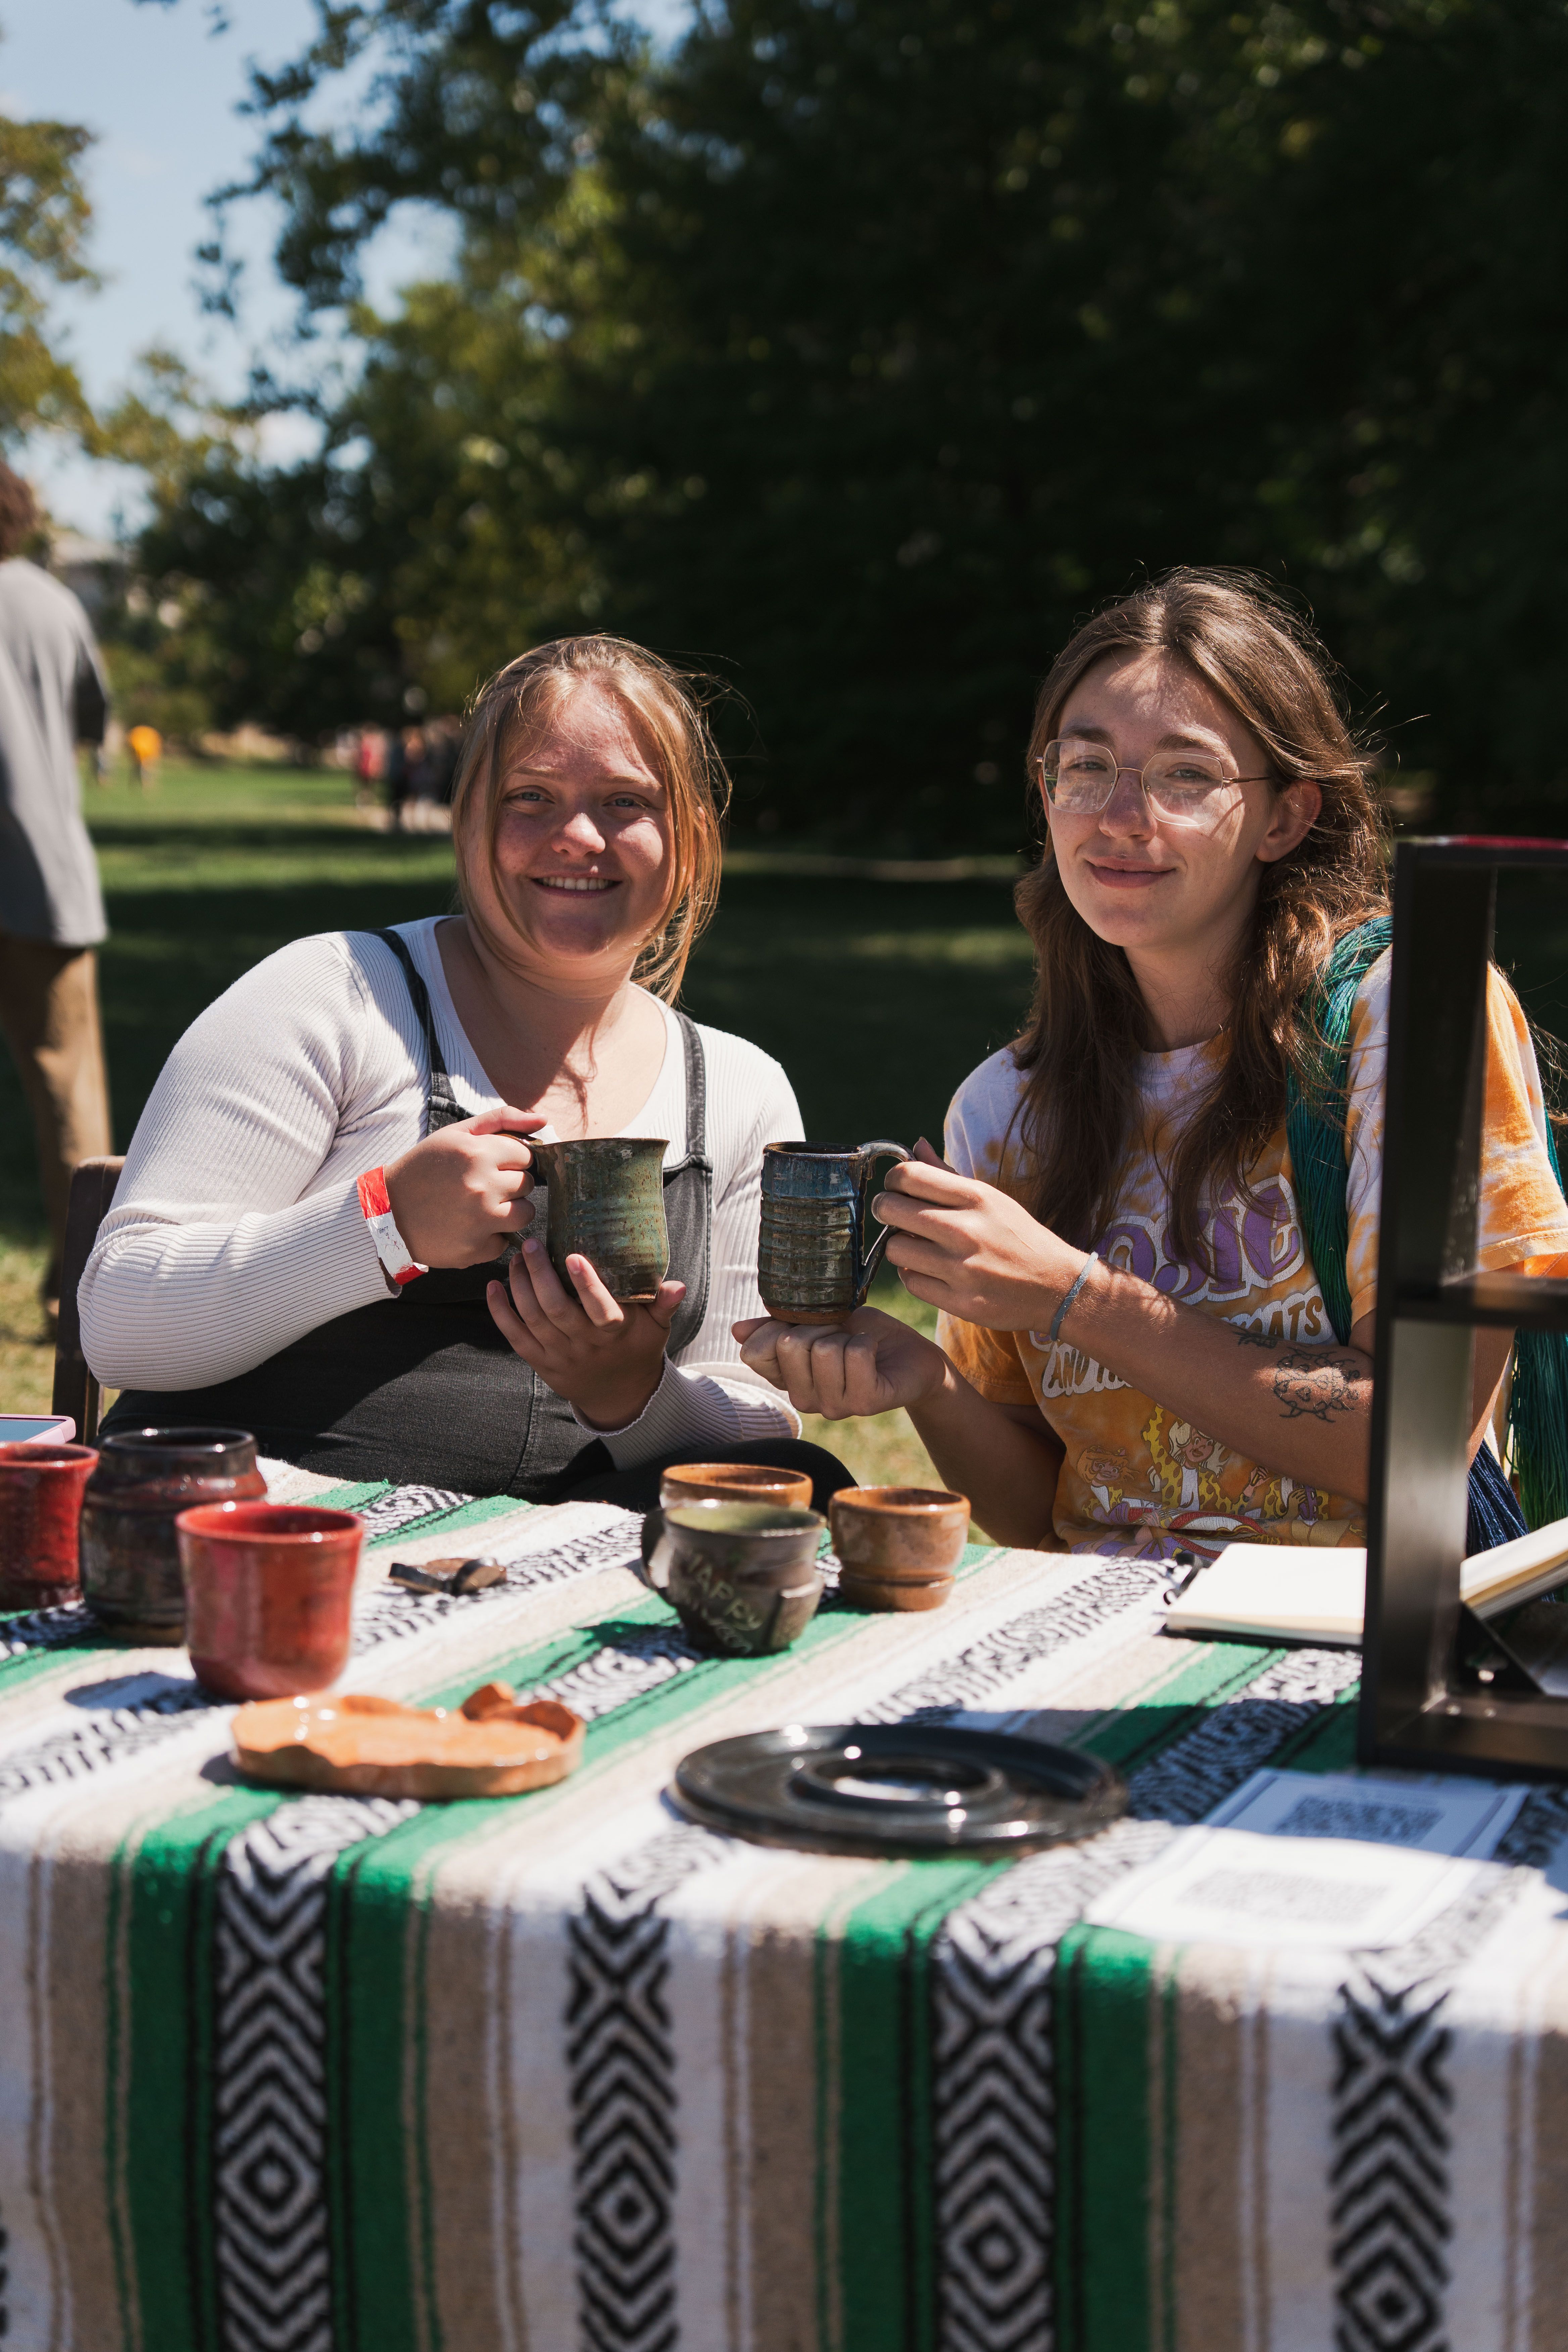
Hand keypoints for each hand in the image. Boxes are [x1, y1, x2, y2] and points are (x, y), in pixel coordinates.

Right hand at [384, 1108, 544, 1267]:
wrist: (386, 1212)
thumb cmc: (424, 1169)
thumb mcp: (456, 1134)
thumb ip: (502, 1120)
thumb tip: (543, 1120)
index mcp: (477, 1153)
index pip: (526, 1156)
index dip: (510, 1160)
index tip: (491, 1165)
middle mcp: (482, 1186)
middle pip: (527, 1184)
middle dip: (510, 1184)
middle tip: (481, 1187)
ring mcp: (480, 1220)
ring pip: (525, 1214)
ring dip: (509, 1211)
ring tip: (481, 1208)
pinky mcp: (475, 1249)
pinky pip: (505, 1241)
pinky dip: (491, 1237)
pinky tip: (469, 1228)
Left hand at [488, 1236, 685, 1428]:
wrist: (617, 1395)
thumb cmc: (637, 1348)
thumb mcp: (656, 1329)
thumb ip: (663, 1305)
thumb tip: (678, 1285)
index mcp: (613, 1334)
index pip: (600, 1310)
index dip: (586, 1285)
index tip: (574, 1256)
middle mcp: (584, 1345)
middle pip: (556, 1309)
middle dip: (540, 1274)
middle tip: (532, 1245)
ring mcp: (558, 1355)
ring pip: (532, 1318)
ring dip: (519, 1286)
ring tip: (516, 1259)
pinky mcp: (539, 1361)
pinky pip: (514, 1336)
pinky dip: (500, 1312)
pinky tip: (493, 1286)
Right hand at [731, 1304, 948, 1419]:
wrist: (911, 1356)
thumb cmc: (863, 1336)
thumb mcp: (819, 1323)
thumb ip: (778, 1327)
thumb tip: (737, 1330)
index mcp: (786, 1378)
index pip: (754, 1353)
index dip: (778, 1326)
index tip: (805, 1323)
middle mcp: (804, 1399)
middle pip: (790, 1345)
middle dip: (820, 1325)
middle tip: (840, 1333)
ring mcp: (832, 1406)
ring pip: (825, 1350)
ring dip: (847, 1335)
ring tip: (858, 1345)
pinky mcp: (863, 1403)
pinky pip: (855, 1355)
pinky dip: (867, 1341)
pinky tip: (873, 1352)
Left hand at [871, 1137, 1085, 1331]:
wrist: (1057, 1286)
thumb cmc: (1018, 1237)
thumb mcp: (991, 1198)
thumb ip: (948, 1174)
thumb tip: (916, 1145)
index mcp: (975, 1198)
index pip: (907, 1174)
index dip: (893, 1180)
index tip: (897, 1189)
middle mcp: (965, 1230)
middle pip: (890, 1208)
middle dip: (885, 1209)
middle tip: (895, 1216)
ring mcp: (961, 1269)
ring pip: (894, 1248)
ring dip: (900, 1245)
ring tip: (919, 1246)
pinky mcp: (959, 1301)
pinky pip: (909, 1281)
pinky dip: (914, 1275)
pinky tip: (932, 1271)